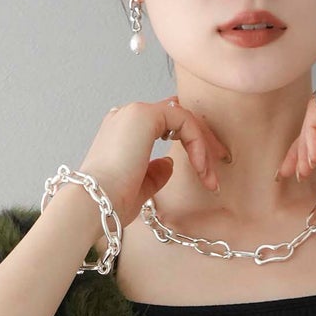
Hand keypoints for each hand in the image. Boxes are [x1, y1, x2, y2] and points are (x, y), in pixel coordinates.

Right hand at [78, 96, 232, 225]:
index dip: (190, 141)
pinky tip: (200, 167)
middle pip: (177, 116)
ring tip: (210, 178)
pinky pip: (185, 120)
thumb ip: (156, 172)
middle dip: (203, 141)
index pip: (164, 123)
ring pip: (184, 117)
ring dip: (203, 146)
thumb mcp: (140, 187)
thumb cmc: (111, 202)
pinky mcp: (145, 115)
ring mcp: (135, 112)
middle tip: (220, 167)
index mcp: (122, 131)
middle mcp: (127, 116)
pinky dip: (197, 143)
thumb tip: (170, 162)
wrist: (95, 203)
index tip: (206, 171)